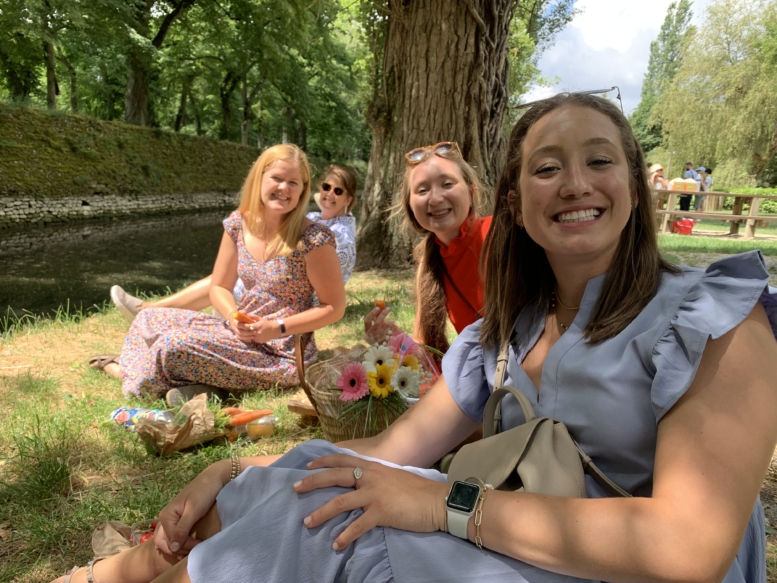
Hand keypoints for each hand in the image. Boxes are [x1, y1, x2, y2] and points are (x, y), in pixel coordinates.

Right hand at [154, 460, 228, 555]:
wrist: (213, 478)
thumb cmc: (204, 492)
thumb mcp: (193, 511)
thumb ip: (182, 529)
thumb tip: (173, 547)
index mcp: (166, 516)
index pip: (171, 540)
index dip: (185, 546)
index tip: (200, 547)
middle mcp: (165, 518)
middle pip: (165, 543)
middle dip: (178, 550)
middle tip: (193, 552)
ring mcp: (171, 519)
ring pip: (168, 541)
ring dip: (177, 548)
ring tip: (190, 552)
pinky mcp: (179, 519)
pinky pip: (173, 535)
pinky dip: (178, 543)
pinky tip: (186, 547)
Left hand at [229, 314, 277, 343]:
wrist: (275, 330)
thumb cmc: (267, 323)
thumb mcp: (260, 318)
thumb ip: (253, 316)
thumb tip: (245, 314)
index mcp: (258, 326)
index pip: (248, 326)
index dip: (243, 326)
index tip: (240, 324)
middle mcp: (258, 332)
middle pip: (248, 332)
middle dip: (243, 330)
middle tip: (240, 328)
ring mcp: (259, 338)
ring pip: (250, 336)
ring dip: (247, 334)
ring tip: (244, 331)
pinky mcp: (260, 341)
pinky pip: (253, 339)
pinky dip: (251, 337)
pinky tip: (252, 334)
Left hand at [293, 454, 448, 549]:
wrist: (437, 501)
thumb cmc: (417, 491)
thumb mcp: (393, 477)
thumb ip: (376, 478)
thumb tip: (362, 482)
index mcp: (374, 467)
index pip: (343, 460)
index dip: (323, 462)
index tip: (308, 466)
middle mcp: (371, 476)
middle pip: (335, 476)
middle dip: (312, 482)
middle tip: (295, 488)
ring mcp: (375, 493)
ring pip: (340, 502)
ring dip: (321, 513)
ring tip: (307, 522)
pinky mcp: (381, 511)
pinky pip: (358, 525)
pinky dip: (345, 536)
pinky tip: (336, 544)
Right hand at [363, 306, 398, 343]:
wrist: (378, 353)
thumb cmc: (376, 338)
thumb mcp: (374, 329)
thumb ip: (376, 320)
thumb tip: (380, 308)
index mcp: (367, 331)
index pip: (367, 320)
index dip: (372, 314)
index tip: (378, 308)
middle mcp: (371, 335)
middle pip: (377, 323)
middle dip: (383, 315)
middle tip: (388, 308)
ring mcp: (378, 340)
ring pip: (385, 329)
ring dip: (389, 323)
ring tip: (391, 322)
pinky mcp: (384, 344)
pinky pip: (390, 334)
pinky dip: (392, 330)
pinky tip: (393, 329)